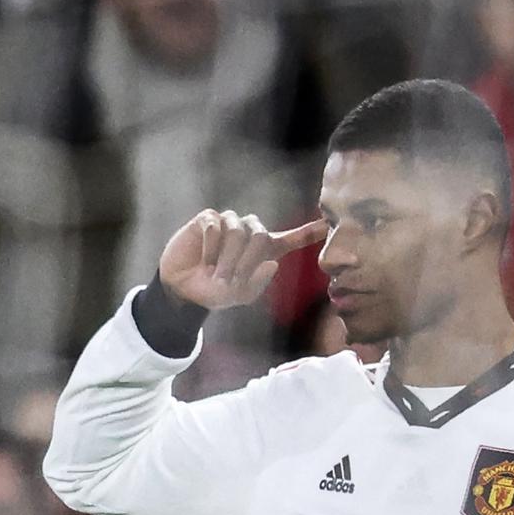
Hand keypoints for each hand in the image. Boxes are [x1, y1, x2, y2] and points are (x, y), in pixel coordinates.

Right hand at [158, 210, 328, 309]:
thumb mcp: (239, 295)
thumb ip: (258, 282)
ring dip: (227, 257)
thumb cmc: (214, 292)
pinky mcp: (207, 220)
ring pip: (238, 232)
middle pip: (261, 234)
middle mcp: (249, 232)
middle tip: (231, 280)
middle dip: (246, 260)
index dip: (310, 231)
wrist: (184, 290)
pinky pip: (215, 227)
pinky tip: (205, 263)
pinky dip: (211, 248)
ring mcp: (228, 223)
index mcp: (264, 250)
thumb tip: (272, 263)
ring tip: (216, 275)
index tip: (329, 223)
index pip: (293, 237)